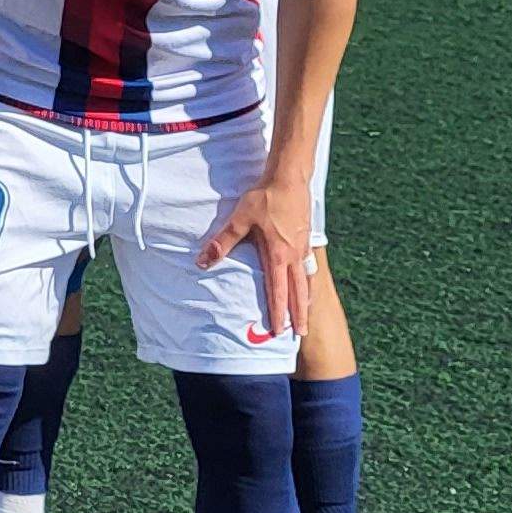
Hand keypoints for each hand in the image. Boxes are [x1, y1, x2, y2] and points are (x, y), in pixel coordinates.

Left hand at [197, 181, 313, 343]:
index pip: (278, 291)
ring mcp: (303, 247)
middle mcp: (294, 256)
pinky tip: (306, 280)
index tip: (278, 330)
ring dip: (306, 299)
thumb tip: (202, 261)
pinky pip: (309, 266)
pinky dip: (309, 279)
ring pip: (306, 280)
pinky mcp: (305, 238)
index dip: (278, 312)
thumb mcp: (239, 219)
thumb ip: (222, 242)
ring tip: (306, 313)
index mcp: (278, 255)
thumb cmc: (264, 198)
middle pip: (298, 292)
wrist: (289, 178)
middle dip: (299, 315)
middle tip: (300, 334)